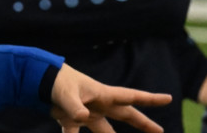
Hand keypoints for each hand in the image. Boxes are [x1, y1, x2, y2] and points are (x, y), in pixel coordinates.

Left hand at [50, 64, 171, 132]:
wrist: (39, 79)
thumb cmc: (56, 82)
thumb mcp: (66, 94)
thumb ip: (74, 107)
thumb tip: (82, 119)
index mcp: (103, 95)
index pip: (132, 97)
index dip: (150, 99)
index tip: (168, 98)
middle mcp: (99, 104)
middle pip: (126, 115)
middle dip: (143, 123)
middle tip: (159, 132)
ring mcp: (87, 112)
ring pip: (105, 129)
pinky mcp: (72, 119)